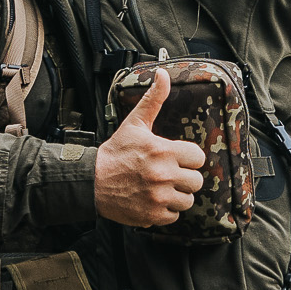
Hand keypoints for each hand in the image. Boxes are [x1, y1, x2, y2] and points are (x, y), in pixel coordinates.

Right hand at [95, 69, 205, 226]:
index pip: (198, 158)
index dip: (189, 158)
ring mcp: (158, 197)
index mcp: (164, 151)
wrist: (91, 181)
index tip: (177, 158)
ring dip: (178, 195)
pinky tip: (154, 200)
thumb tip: (163, 73)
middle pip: (197, 181)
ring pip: (188, 200)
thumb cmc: (116, 152)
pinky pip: (174, 216)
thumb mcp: (135, 123)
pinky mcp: (152, 215)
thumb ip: (153, 99)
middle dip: (185, 178)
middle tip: (170, 174)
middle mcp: (164, 175)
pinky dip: (166, 211)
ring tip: (162, 188)